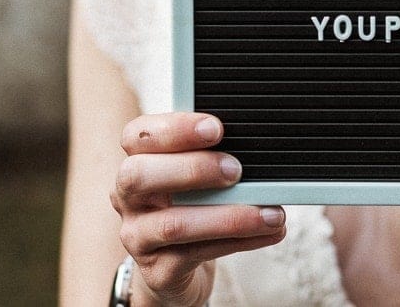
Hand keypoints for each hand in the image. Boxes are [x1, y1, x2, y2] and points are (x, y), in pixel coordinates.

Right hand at [110, 112, 286, 306]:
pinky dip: (241, 241)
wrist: (174, 267)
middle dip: (192, 168)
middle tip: (236, 170)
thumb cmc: (190, 207)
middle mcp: (128, 198)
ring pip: (174, 224)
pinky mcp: (159, 271)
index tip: (216, 128)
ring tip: (271, 213)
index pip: (137, 135)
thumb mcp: (194, 177)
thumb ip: (212, 155)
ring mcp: (139, 237)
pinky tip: (271, 231)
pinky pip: (198, 254)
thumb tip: (258, 146)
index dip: (174, 129)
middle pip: (137, 176)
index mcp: (136, 162)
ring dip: (229, 216)